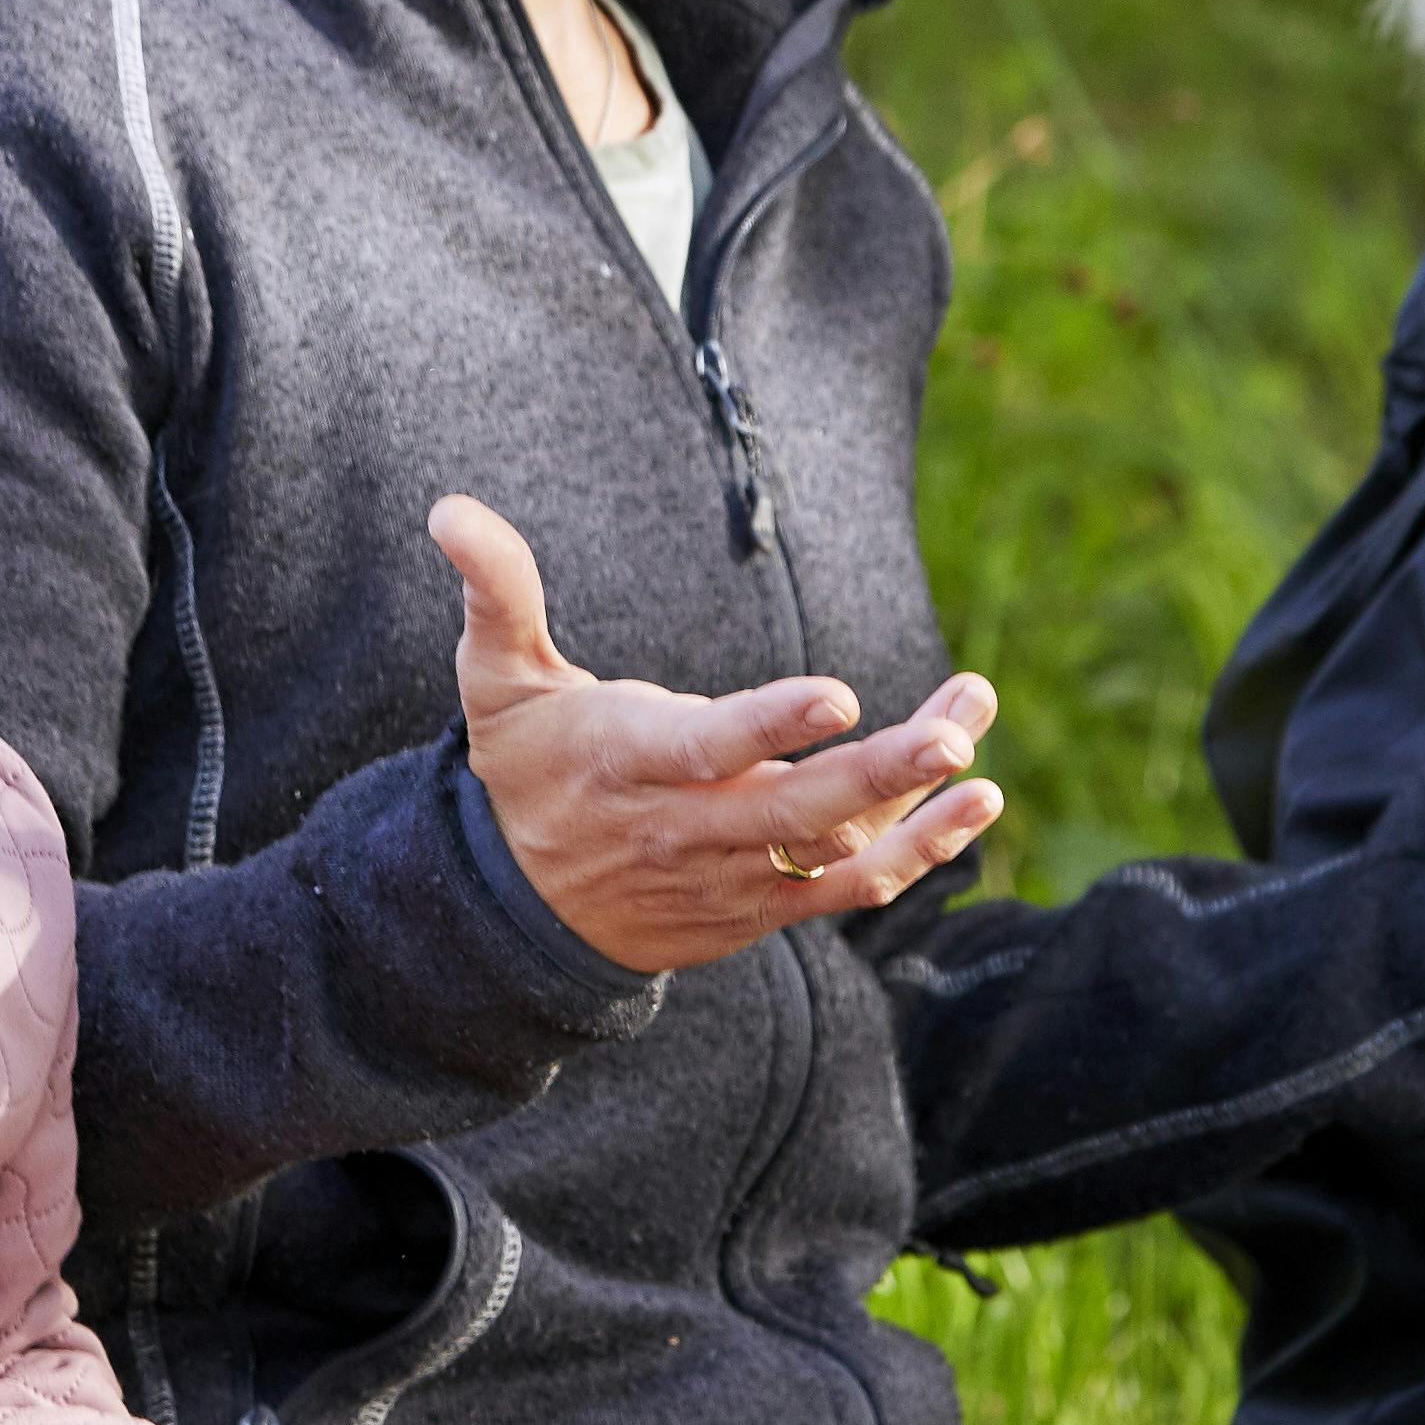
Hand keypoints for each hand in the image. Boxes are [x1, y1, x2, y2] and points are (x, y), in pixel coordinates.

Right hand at [433, 494, 1002, 974]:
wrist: (524, 914)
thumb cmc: (525, 771)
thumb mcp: (495, 682)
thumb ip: (496, 594)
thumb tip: (451, 509)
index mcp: (629, 763)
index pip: (704, 749)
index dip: (770, 727)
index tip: (837, 695)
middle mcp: (689, 827)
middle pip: (793, 808)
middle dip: (879, 771)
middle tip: (951, 730)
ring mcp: (734, 874)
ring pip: (836, 846)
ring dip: (916, 800)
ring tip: (973, 738)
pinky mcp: (765, 906)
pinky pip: (850, 887)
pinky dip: (917, 851)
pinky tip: (974, 803)